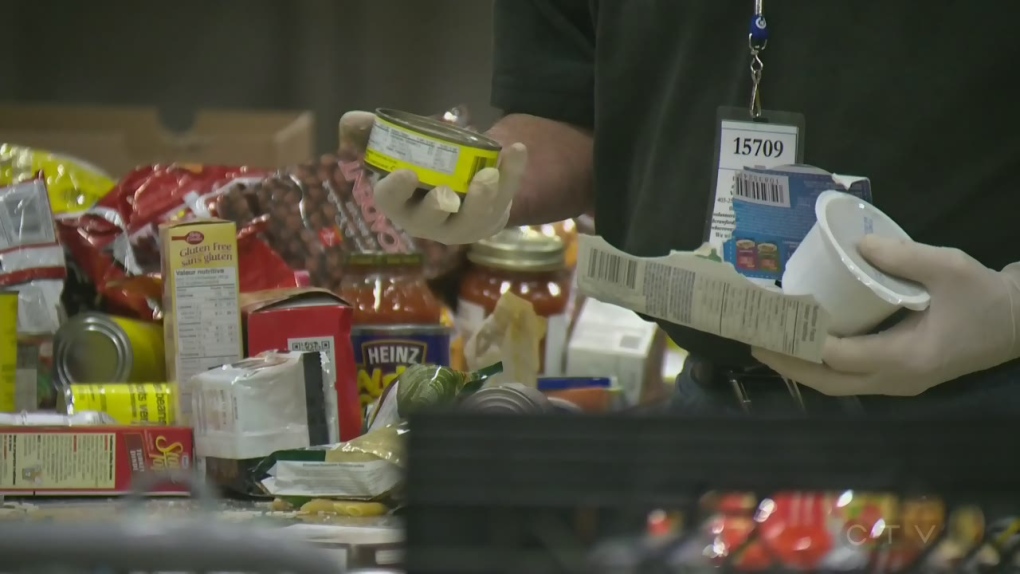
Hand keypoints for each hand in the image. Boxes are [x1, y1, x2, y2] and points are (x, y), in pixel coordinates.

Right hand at [339, 111, 526, 244]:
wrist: (463, 181)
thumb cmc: (423, 166)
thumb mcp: (398, 147)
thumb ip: (373, 133)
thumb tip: (350, 120)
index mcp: (400, 203)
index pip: (390, 202)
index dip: (395, 190)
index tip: (406, 173)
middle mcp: (429, 221)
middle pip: (430, 220)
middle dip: (438, 207)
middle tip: (447, 193)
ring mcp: (462, 224)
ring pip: (472, 218)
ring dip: (481, 198)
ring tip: (488, 174)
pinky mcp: (491, 217)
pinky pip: (505, 197)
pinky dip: (512, 173)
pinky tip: (516, 150)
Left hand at [752, 235, 1019, 395]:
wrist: (1019, 323)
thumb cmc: (985, 297)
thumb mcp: (950, 268)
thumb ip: (904, 257)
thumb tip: (858, 244)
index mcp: (909, 357)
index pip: (844, 357)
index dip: (806, 342)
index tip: (775, 323)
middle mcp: (897, 379)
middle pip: (831, 382)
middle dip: (790, 365)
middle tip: (755, 342)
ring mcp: (898, 384)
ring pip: (839, 386)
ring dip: (802, 369)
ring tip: (770, 346)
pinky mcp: (899, 377)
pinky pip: (851, 379)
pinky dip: (823, 367)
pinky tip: (804, 347)